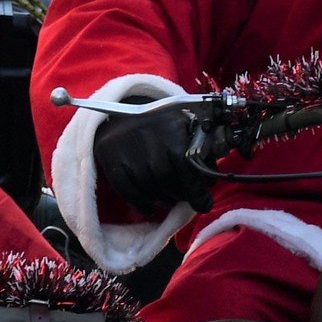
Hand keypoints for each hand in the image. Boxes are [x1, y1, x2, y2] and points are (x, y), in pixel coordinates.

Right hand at [90, 101, 214, 216]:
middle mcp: (150, 137)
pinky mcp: (111, 159)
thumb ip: (202, 152)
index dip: (197, 189)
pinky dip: (142, 204)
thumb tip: (210, 183)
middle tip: (182, 196)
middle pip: (168, 180)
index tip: (204, 204)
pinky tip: (149, 206)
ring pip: (151, 189)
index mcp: (173, 127)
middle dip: (180, 194)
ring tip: (166, 196)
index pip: (188, 164)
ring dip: (162, 200)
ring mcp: (128, 149)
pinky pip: (130, 193)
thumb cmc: (160, 127)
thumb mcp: (184, 129)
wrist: (121, 115)